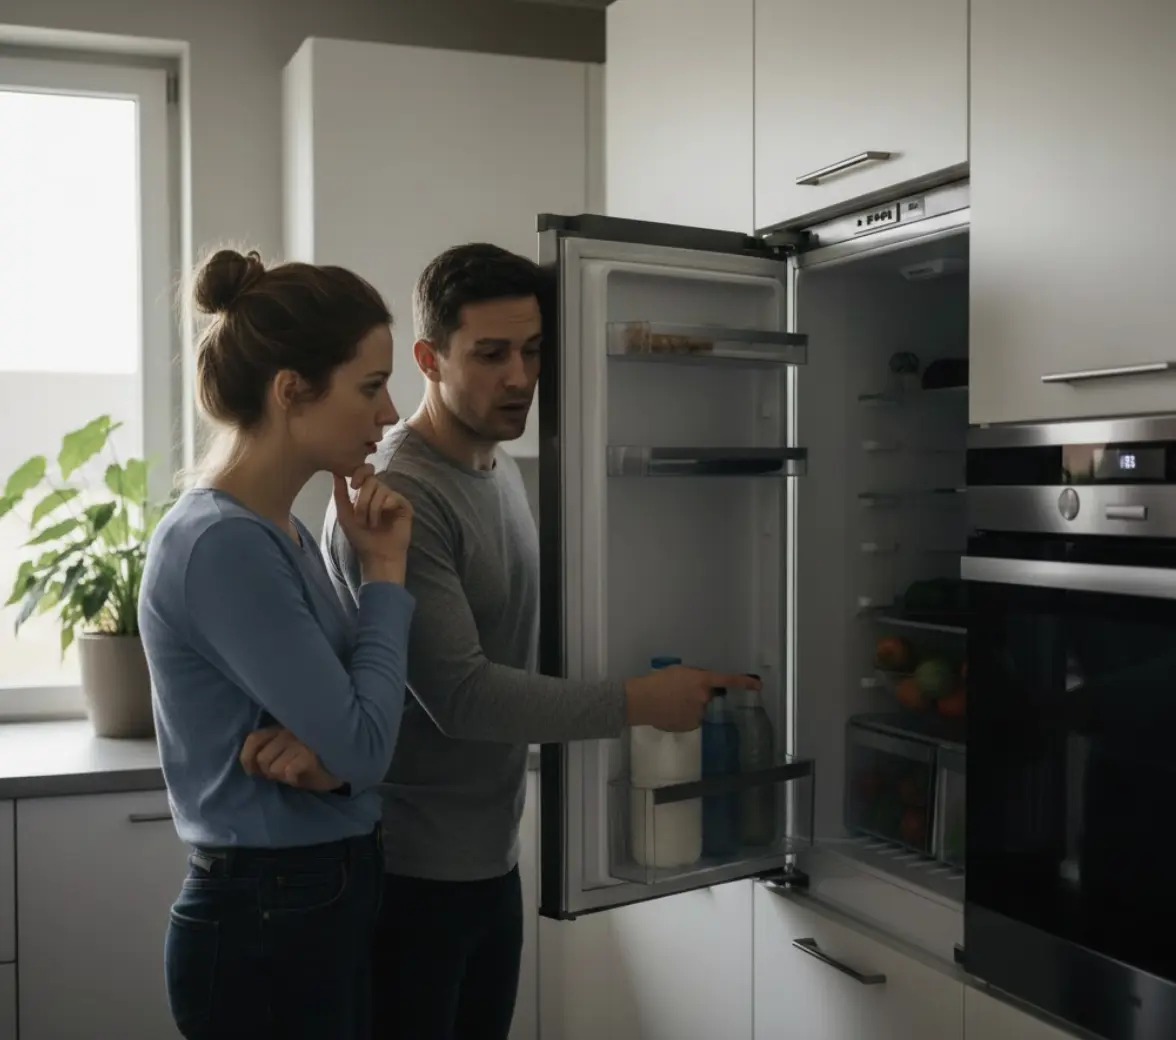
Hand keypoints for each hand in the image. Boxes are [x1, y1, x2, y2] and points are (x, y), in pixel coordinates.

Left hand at [240, 726, 343, 792]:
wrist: (350, 759)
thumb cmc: (318, 755)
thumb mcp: (292, 749)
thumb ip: (274, 750)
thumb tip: (253, 767)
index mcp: (283, 727)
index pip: (254, 739)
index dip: (247, 758)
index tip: (253, 772)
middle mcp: (290, 732)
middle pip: (262, 759)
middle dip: (269, 773)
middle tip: (286, 773)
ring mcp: (300, 743)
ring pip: (274, 769)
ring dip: (284, 777)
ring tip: (297, 773)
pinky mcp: (310, 755)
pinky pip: (289, 773)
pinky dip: (295, 779)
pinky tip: (306, 774)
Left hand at [333, 464, 412, 574]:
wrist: (377, 555)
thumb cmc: (361, 538)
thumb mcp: (344, 515)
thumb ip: (340, 494)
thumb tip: (335, 472)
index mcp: (367, 493)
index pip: (365, 472)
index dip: (359, 473)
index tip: (353, 486)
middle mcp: (381, 493)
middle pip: (371, 480)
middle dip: (363, 500)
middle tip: (362, 519)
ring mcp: (393, 499)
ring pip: (381, 489)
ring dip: (372, 508)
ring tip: (373, 524)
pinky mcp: (405, 506)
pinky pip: (393, 497)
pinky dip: (385, 508)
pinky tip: (386, 521)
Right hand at [624, 667, 761, 731]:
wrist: (641, 700)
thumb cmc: (657, 681)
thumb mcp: (679, 672)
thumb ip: (695, 677)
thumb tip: (702, 685)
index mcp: (702, 681)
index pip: (728, 681)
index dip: (744, 683)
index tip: (758, 685)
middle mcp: (704, 698)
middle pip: (707, 696)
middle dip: (698, 695)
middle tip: (679, 692)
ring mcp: (698, 714)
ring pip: (698, 709)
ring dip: (690, 707)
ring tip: (670, 703)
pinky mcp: (690, 726)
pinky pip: (691, 720)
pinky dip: (683, 717)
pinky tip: (670, 713)